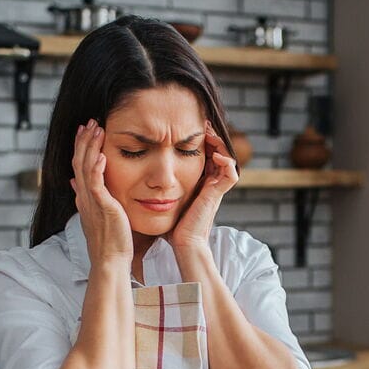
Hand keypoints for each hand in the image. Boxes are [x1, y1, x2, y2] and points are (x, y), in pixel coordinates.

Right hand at [70, 119, 132, 265]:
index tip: (85, 130)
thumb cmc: (109, 241)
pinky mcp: (101, 207)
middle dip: (84, 140)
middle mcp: (84, 197)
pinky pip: (96, 184)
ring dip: (91, 147)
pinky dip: (97, 168)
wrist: (110, 260)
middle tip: (91, 121)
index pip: (79, 166)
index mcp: (84, 197)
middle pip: (79, 162)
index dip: (81, 147)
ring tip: (97, 129)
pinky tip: (101, 154)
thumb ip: (86, 197)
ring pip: (86, 168)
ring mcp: (91, 201)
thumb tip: (74, 183)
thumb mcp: (95, 214)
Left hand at [167, 121, 238, 251]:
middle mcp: (210, 185)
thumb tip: (137, 179)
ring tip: (208, 133)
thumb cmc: (172, 227)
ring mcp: (216, 190)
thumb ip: (156, 189)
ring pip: (227, 159)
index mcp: (199, 185)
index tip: (188, 129)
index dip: (200, 142)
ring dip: (220, 144)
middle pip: (218, 154)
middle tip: (202, 125)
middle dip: (211, 138)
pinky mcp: (217, 195)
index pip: (205, 157)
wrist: (183, 244)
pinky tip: (213, 153)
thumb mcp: (163, 201)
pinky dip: (226, 161)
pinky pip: (231, 174)